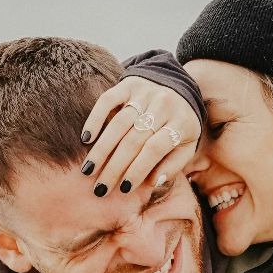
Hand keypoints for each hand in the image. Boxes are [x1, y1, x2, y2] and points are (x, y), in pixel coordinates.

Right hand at [81, 77, 199, 194]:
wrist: (180, 85)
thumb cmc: (180, 124)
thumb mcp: (187, 145)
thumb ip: (173, 165)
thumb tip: (152, 183)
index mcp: (180, 123)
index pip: (154, 149)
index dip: (138, 169)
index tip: (124, 189)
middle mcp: (163, 105)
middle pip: (134, 139)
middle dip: (115, 166)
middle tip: (100, 188)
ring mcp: (144, 92)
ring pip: (119, 123)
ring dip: (101, 149)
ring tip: (88, 170)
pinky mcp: (128, 83)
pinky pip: (107, 100)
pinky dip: (95, 119)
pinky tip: (86, 139)